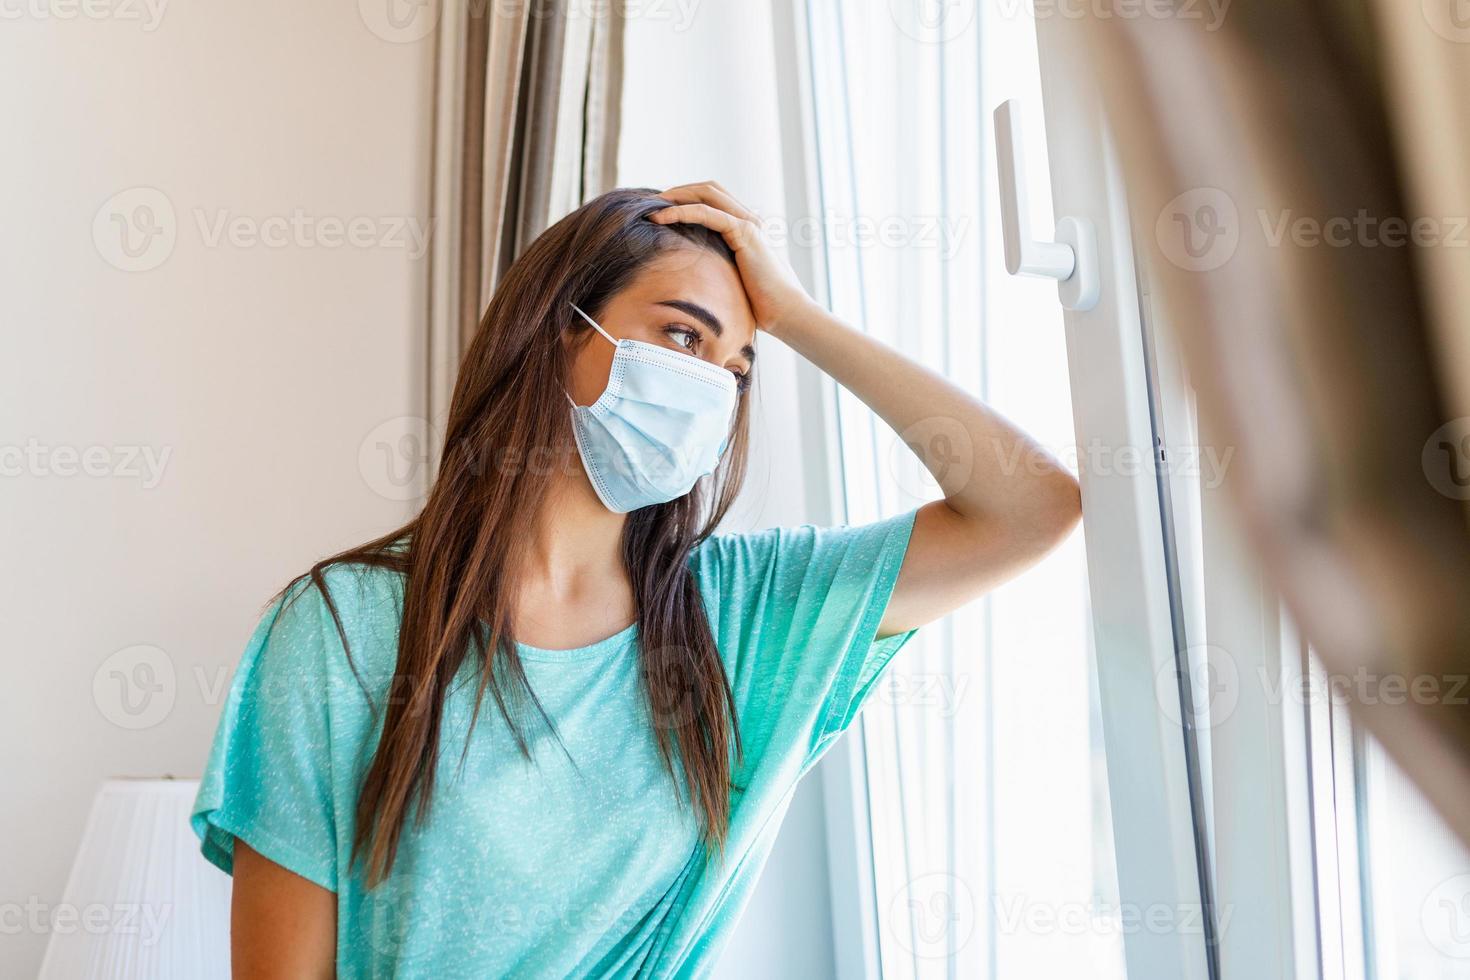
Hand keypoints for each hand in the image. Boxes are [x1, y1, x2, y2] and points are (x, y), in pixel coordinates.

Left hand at [649, 181, 817, 334]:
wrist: (788, 313)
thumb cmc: (763, 306)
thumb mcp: (733, 281)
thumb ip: (718, 270)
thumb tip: (693, 280)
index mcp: (747, 228)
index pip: (713, 200)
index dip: (686, 199)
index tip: (662, 211)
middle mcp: (749, 219)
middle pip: (708, 189)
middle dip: (678, 192)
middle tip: (652, 204)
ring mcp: (749, 223)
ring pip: (707, 193)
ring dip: (677, 196)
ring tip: (653, 208)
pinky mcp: (746, 233)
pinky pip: (707, 213)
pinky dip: (682, 212)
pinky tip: (662, 218)